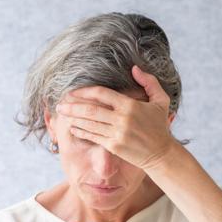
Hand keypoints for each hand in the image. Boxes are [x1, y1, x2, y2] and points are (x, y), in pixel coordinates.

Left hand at [55, 65, 177, 170]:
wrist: (161, 153)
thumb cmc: (159, 125)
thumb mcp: (160, 100)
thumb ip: (149, 81)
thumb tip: (134, 68)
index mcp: (130, 105)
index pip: (101, 94)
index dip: (84, 91)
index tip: (73, 92)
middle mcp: (122, 119)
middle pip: (90, 110)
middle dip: (72, 106)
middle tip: (60, 103)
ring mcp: (117, 134)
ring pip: (89, 124)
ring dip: (73, 118)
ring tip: (62, 114)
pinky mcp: (114, 146)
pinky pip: (93, 137)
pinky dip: (81, 131)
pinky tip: (72, 127)